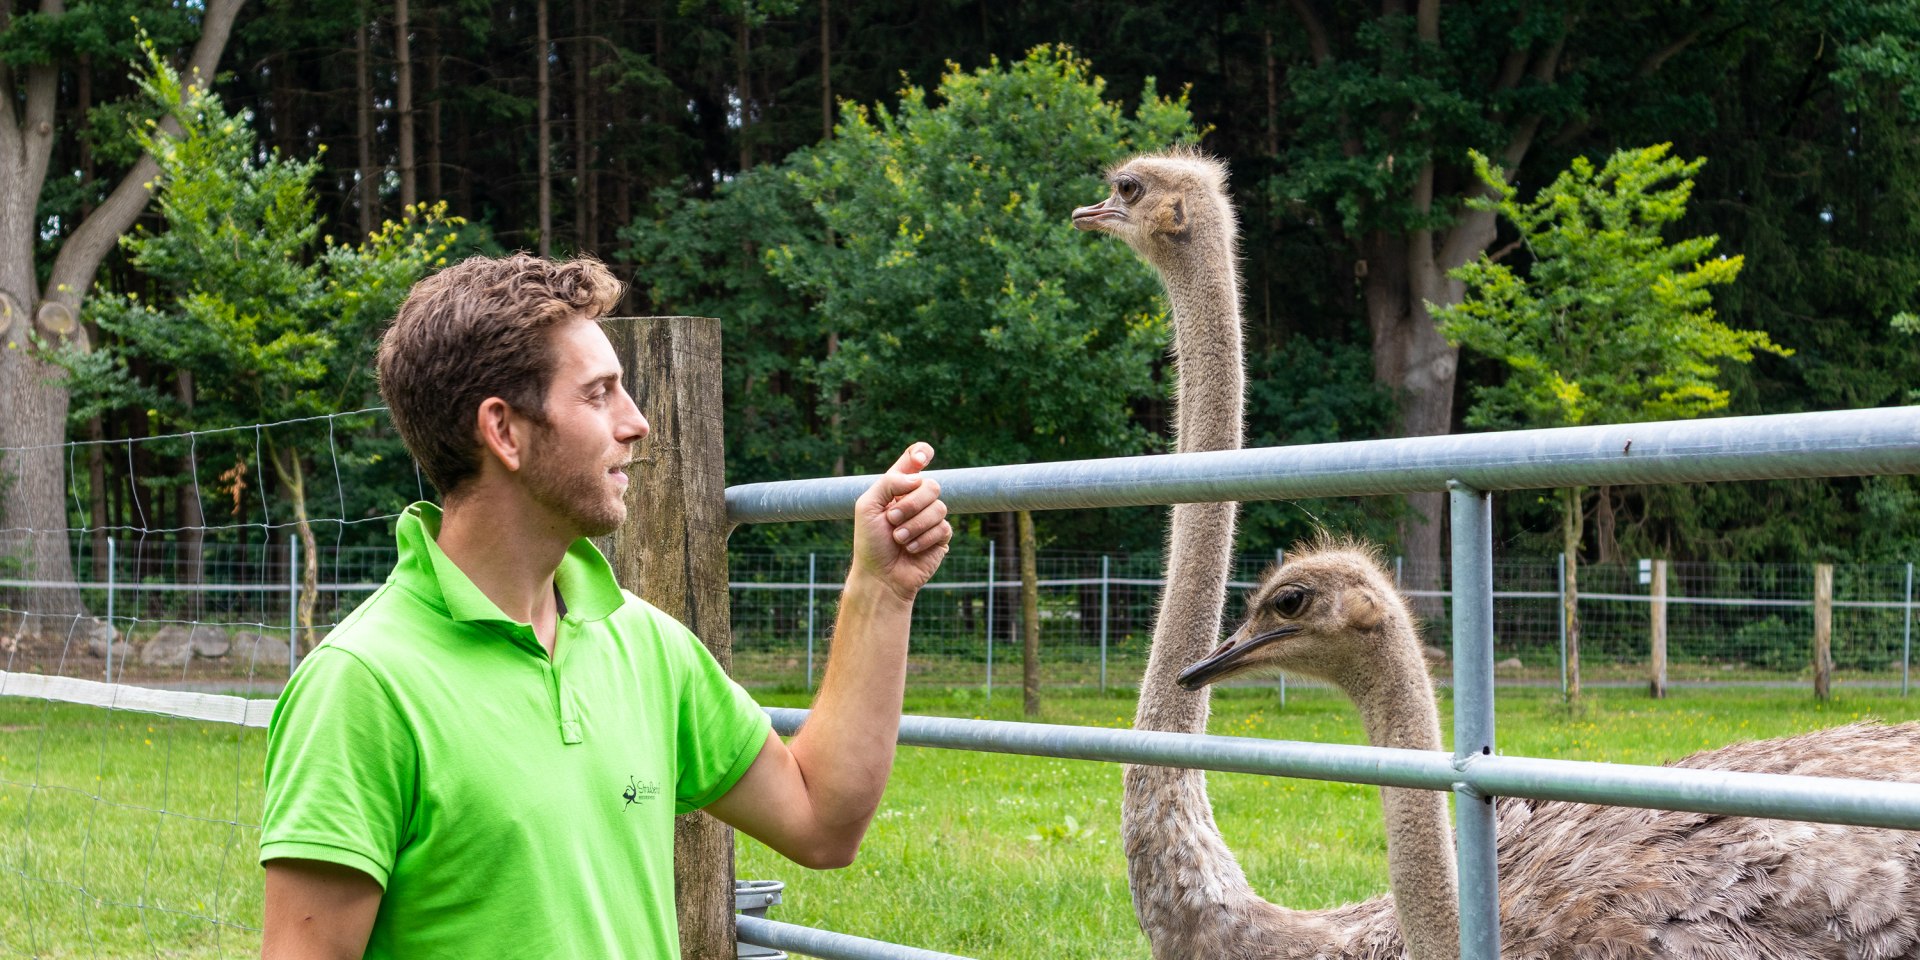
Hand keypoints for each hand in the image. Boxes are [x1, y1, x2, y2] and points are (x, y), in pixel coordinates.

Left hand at [851, 442, 951, 602]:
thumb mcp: (867, 506)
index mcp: (898, 487)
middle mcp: (916, 499)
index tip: (921, 458)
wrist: (880, 576)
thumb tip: (918, 478)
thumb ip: (889, 483)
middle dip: (911, 504)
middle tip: (891, 519)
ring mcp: (930, 517)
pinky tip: (910, 549)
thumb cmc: (870, 542)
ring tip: (898, 539)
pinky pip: (943, 527)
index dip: (921, 452)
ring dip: (914, 525)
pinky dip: (923, 539)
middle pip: (931, 484)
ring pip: (939, 507)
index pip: (915, 460)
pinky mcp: (941, 537)